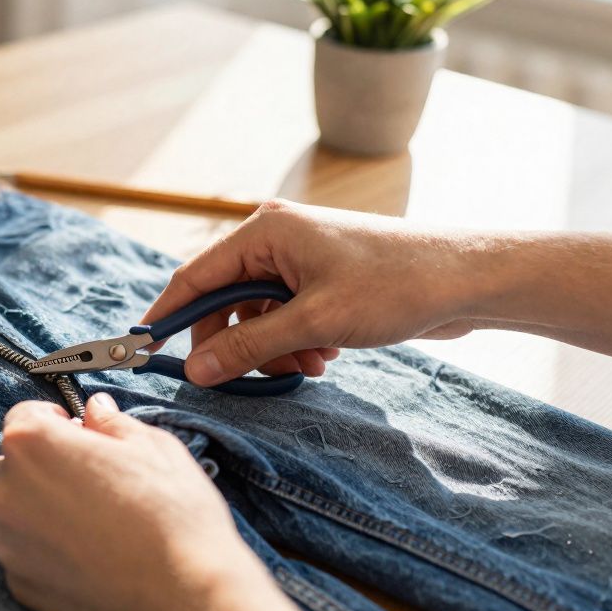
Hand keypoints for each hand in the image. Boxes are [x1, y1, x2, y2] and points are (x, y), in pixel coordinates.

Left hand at [0, 393, 333, 610]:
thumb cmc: (173, 518)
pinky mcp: (19, 583)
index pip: (25, 416)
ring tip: (97, 522)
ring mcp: (7, 543)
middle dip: (45, 465)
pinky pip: (25, 551)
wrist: (185, 602)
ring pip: (15, 510)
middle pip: (13, 464)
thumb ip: (112, 423)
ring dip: (42, 508)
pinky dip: (47, 549)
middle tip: (94, 481)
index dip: (57, 421)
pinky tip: (91, 554)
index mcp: (32, 444)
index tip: (82, 435)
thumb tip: (96, 411)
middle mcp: (6, 491)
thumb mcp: (154, 448)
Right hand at [142, 199, 481, 385]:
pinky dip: (296, 344)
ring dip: (272, 350)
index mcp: (265, 232)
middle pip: (225, 302)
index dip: (168, 315)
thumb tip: (195, 369)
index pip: (195, 276)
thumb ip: (247, 348)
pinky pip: (285, 318)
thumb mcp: (314, 323)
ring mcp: (300, 260)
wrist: (467, 279)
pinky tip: (326, 357)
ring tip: (308, 367)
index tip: (144, 350)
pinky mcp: (322, 280)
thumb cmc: (395, 285)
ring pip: (256, 317)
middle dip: (235, 344)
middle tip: (244, 379)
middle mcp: (275, 240)